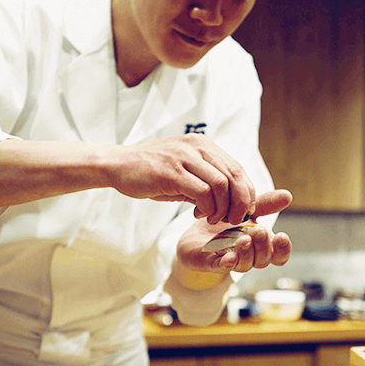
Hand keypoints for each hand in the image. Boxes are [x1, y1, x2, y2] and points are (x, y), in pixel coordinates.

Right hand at [98, 134, 255, 224]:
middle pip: (234, 175)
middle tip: (235, 219)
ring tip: (215, 219)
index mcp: (203, 146)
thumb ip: (205, 181)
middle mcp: (197, 147)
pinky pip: (202, 192)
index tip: (244, 210)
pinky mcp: (172, 172)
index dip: (246, 191)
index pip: (237, 168)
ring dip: (223, 207)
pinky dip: (206, 208)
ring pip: (221, 184)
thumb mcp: (183, 171)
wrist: (118, 165)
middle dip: (240, 202)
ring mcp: (184, 158)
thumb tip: (228, 202)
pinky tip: (198, 214)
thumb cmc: (151, 171)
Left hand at [177, 189, 292, 274]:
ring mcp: (231, 262)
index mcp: (260, 246)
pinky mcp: (211, 264)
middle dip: (263, 246)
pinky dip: (226, 264)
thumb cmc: (226, 224)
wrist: (196, 232)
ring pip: (245, 265)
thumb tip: (288, 195)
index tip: (281, 235)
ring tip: (244, 239)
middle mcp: (249, 257)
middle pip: (263, 260)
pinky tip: (230, 256)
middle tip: (259, 231)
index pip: (278, 255)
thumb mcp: (246, 210)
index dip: (283, 249)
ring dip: (246, 253)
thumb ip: (265, 204)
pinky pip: (220, 267)